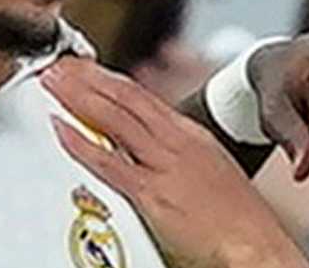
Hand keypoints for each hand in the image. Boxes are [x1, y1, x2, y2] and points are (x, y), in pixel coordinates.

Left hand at [42, 57, 308, 267]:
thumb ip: (179, 157)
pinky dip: (82, 142)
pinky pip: (110, 162)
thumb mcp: (212, 171)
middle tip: (58, 65)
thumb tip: (150, 153)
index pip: (141, 96)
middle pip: (124, 97)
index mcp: (190, 135)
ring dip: (78, 96)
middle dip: (88, 78)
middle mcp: (177, 141)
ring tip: (52, 82)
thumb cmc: (238, 218)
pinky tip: (61, 128)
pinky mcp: (154, 193)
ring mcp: (165, 165)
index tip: (84, 68)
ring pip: (114, 118)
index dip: (108, 79)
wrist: (256, 243)